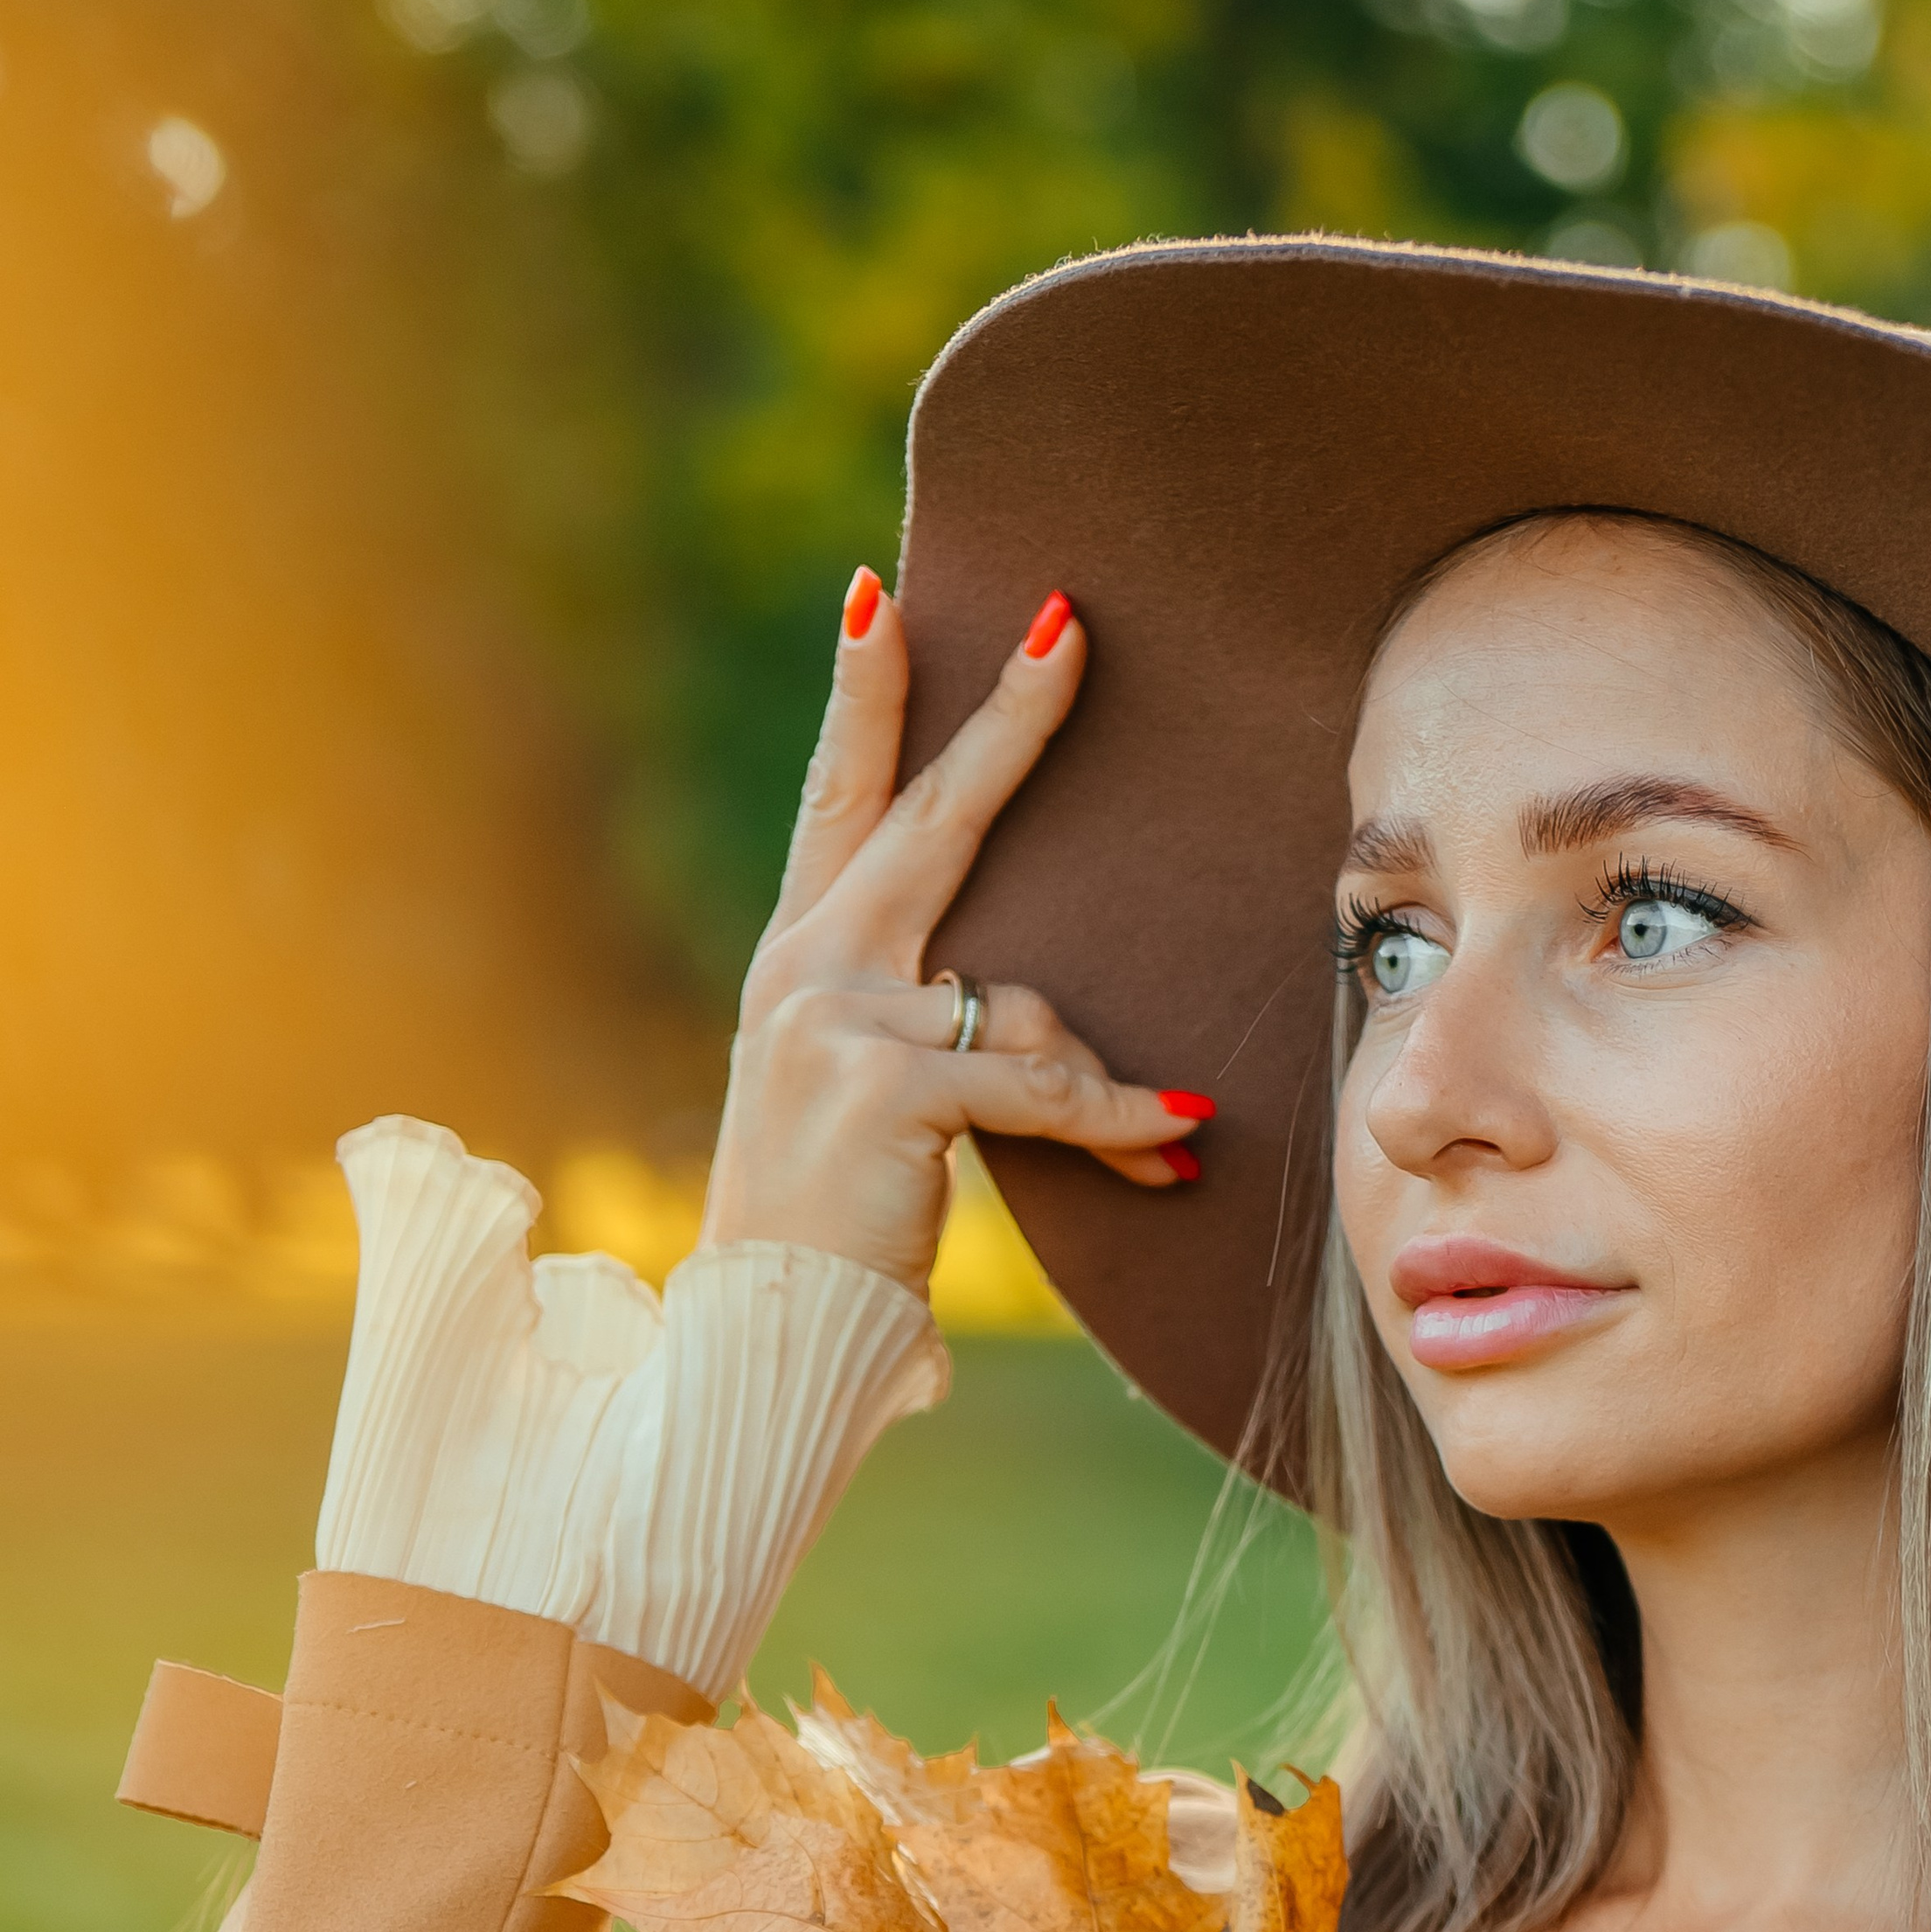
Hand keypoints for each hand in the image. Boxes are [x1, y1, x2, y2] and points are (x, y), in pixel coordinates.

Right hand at [700, 572, 1210, 1291]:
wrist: (760, 1335)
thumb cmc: (831, 1233)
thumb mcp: (882, 1112)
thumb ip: (955, 1039)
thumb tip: (1108, 1065)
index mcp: (797, 960)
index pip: (838, 804)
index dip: (862, 699)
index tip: (882, 596)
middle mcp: (804, 967)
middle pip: (927, 817)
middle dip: (1007, 718)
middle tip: (1068, 619)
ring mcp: (835, 1016)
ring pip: (1027, 1005)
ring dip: (1100, 1088)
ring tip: (1158, 1142)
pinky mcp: (884, 1080)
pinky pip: (1043, 1084)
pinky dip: (1115, 1122)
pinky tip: (1169, 1152)